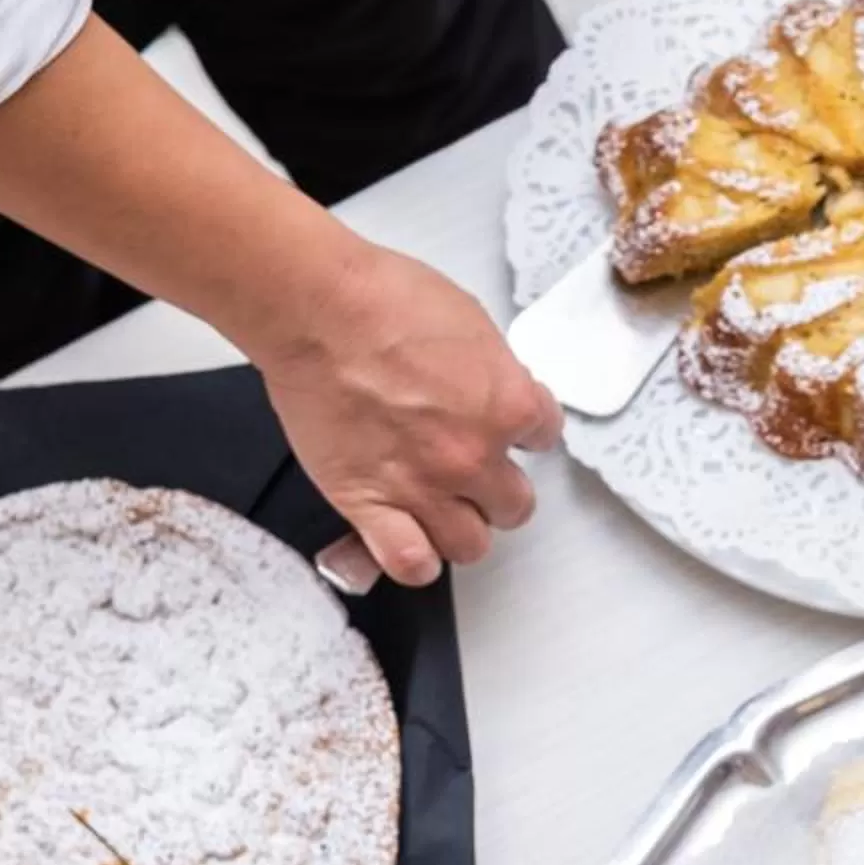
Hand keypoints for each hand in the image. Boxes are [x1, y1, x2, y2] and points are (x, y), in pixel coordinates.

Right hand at [251, 245, 562, 587]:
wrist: (318, 311)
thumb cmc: (383, 300)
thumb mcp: (469, 322)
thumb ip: (493, 372)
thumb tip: (496, 391)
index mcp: (507, 406)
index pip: (545, 437)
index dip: (525, 432)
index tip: (509, 428)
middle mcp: (473, 456)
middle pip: (515, 505)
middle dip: (498, 489)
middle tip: (475, 473)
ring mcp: (422, 486)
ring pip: (470, 545)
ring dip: (461, 528)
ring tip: (443, 509)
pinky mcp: (368, 504)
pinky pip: (410, 564)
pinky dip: (415, 560)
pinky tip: (410, 540)